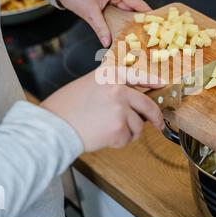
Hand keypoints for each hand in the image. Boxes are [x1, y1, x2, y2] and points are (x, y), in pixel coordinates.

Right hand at [40, 68, 164, 151]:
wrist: (53, 127)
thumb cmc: (65, 107)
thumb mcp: (88, 84)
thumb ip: (110, 86)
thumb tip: (131, 96)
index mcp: (109, 75)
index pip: (137, 75)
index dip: (152, 81)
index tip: (162, 85)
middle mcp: (118, 90)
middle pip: (147, 104)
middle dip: (155, 117)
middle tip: (157, 123)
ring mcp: (120, 109)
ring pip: (137, 125)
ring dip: (128, 131)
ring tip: (106, 130)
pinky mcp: (119, 129)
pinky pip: (128, 138)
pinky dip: (119, 141)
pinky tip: (103, 136)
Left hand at [56, 0, 150, 46]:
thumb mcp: (89, 13)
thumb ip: (101, 28)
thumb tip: (108, 43)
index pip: (138, 3)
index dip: (147, 15)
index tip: (155, 27)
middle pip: (132, 6)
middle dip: (136, 20)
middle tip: (143, 36)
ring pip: (124, 6)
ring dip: (126, 18)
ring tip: (133, 34)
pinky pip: (116, 4)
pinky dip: (118, 14)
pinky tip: (120, 25)